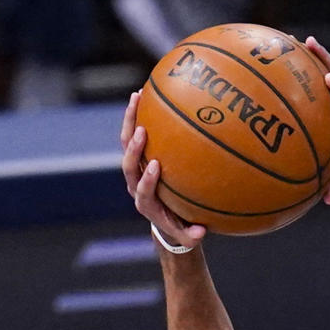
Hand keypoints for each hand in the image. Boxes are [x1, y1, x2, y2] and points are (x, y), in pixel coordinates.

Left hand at [120, 90, 205, 248]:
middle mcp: (136, 184)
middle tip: (141, 130)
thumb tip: (202, 234)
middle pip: (128, 163)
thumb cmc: (180, 227)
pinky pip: (137, 134)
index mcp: (146, 203)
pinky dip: (140, 115)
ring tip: (137, 97)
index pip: (142, 190)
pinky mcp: (139, 156)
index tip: (155, 166)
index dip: (146, 179)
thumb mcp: (187, 235)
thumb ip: (192, 235)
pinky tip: (149, 94)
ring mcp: (136, 168)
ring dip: (130, 121)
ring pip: (127, 143)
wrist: (163, 222)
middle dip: (133, 148)